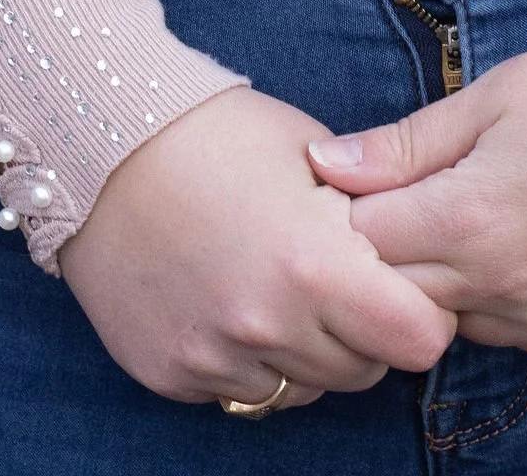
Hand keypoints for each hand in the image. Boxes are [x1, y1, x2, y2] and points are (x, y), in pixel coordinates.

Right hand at [58, 84, 457, 407]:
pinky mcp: (171, 375)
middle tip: (339, 281)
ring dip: (305, 352)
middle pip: (364, 371)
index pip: (417, 338)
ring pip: (303, 390)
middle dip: (365, 332)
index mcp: (314, 265)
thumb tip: (417, 254)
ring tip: (278, 286)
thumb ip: (369, 215)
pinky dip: (248, 360)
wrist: (103, 143)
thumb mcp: (313, 156)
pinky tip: (228, 300)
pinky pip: (241, 392)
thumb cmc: (219, 134)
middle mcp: (266, 324)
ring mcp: (213, 358)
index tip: (407, 288)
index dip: (422, 312)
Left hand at [307, 11, 526, 359]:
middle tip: (420, 194)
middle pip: (405, 296)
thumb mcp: (498, 93)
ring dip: (452, 279)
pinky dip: (508, 299)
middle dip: (395, 251)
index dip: (353, 208)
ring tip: (484, 210)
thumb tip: (324, 163)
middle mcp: (513, 292)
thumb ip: (407, 143)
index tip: (365, 178)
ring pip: (463, 321)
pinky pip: (521, 335)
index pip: (364, 245)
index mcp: (476, 224)